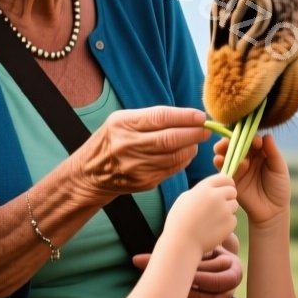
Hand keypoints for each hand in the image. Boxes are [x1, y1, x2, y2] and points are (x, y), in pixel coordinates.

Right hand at [71, 106, 209, 197]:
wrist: (90, 173)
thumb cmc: (112, 140)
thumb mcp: (122, 120)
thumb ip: (151, 117)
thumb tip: (187, 116)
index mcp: (123, 124)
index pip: (161, 118)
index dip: (185, 117)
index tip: (201, 116)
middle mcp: (128, 145)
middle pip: (171, 138)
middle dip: (194, 133)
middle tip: (207, 129)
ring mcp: (136, 166)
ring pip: (174, 156)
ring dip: (191, 148)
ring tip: (197, 141)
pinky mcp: (144, 182)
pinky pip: (171, 170)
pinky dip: (183, 160)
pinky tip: (186, 153)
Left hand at [132, 232, 241, 297]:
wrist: (204, 258)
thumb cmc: (197, 250)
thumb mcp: (192, 248)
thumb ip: (169, 253)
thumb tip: (135, 260)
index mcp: (232, 267)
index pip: (222, 277)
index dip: (202, 278)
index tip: (183, 276)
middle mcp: (231, 287)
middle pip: (217, 297)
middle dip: (194, 294)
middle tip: (177, 290)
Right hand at [163, 175, 238, 254]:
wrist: (182, 243)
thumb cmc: (179, 221)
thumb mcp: (184, 199)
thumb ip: (200, 191)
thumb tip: (212, 188)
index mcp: (204, 188)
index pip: (225, 178)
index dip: (226, 184)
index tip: (224, 189)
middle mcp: (216, 196)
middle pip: (233, 191)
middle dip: (229, 197)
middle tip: (220, 206)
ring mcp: (224, 209)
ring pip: (235, 205)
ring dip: (228, 210)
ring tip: (213, 219)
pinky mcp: (230, 223)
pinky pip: (233, 219)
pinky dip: (227, 223)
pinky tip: (214, 229)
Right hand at [217, 132, 290, 226]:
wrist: (272, 211)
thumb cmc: (279, 189)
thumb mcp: (279, 169)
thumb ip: (273, 153)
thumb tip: (266, 135)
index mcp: (260, 154)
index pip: (252, 140)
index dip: (251, 137)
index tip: (254, 141)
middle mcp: (248, 158)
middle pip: (237, 144)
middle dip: (232, 139)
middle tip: (230, 139)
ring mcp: (239, 168)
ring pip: (228, 154)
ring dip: (223, 148)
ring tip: (222, 147)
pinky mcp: (231, 179)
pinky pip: (223, 168)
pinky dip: (220, 162)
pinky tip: (220, 160)